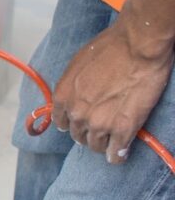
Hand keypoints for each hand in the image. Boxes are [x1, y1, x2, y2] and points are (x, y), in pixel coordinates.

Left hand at [53, 15, 173, 163]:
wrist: (137, 45)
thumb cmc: (110, 46)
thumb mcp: (78, 64)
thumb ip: (73, 86)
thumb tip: (74, 97)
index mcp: (63, 97)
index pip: (61, 123)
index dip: (73, 123)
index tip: (82, 123)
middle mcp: (76, 114)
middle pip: (78, 135)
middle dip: (88, 132)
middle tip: (101, 128)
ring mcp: (99, 124)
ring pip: (95, 146)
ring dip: (103, 144)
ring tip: (112, 142)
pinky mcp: (122, 128)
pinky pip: (116, 153)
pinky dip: (117, 155)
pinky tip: (120, 154)